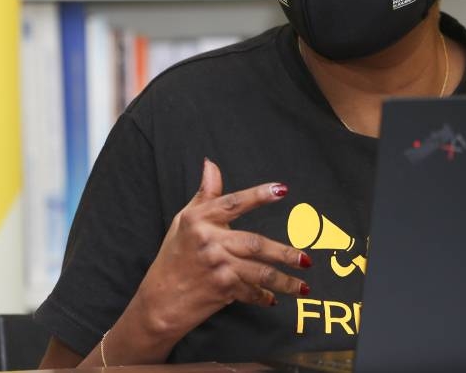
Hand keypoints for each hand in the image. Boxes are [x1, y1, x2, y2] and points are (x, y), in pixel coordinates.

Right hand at [134, 158, 311, 340]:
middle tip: (306, 259)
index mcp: (199, 220)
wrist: (159, 301)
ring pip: (259, 273)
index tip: (282, 190)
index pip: (233, 203)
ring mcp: (217, 268)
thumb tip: (211, 164)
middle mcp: (209, 243)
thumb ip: (205, 194)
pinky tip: (275, 298)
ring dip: (284, 281)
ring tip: (304, 287)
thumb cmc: (173, 256)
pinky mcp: (221, 290)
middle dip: (284, 253)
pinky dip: (263, 296)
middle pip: (255, 244)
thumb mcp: (183, 220)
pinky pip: (250, 292)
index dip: (258, 195)